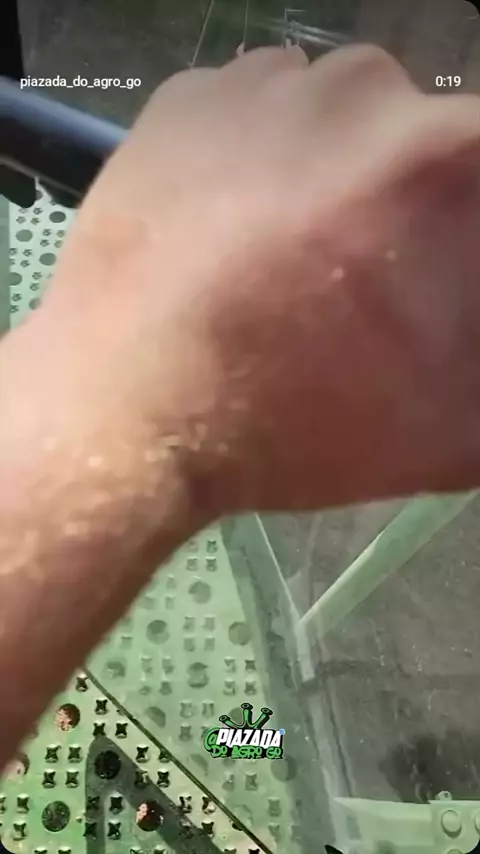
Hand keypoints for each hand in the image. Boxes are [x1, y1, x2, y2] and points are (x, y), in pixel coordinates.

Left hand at [42, 45, 479, 516]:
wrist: (131, 410)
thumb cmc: (300, 426)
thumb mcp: (454, 428)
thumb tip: (462, 310)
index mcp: (449, 161)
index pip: (477, 180)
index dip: (457, 241)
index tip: (424, 284)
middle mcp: (368, 91)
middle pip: (416, 143)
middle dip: (401, 205)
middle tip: (354, 284)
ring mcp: (265, 84)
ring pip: (332, 120)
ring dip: (328, 176)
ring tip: (283, 259)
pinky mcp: (184, 98)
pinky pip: (250, 117)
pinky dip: (253, 163)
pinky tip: (226, 232)